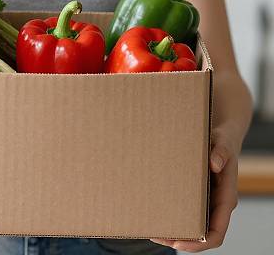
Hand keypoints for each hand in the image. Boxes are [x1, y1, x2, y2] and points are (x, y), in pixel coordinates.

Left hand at [150, 125, 238, 251]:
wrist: (222, 133)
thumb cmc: (222, 138)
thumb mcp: (222, 141)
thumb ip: (221, 151)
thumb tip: (214, 164)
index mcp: (226, 198)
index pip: (217, 232)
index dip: (199, 243)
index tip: (178, 244)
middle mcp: (216, 204)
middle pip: (201, 234)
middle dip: (180, 240)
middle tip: (155, 236)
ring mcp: (207, 200)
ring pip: (192, 224)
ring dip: (174, 230)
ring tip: (151, 228)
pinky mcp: (197, 192)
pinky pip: (186, 209)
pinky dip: (172, 214)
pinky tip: (155, 210)